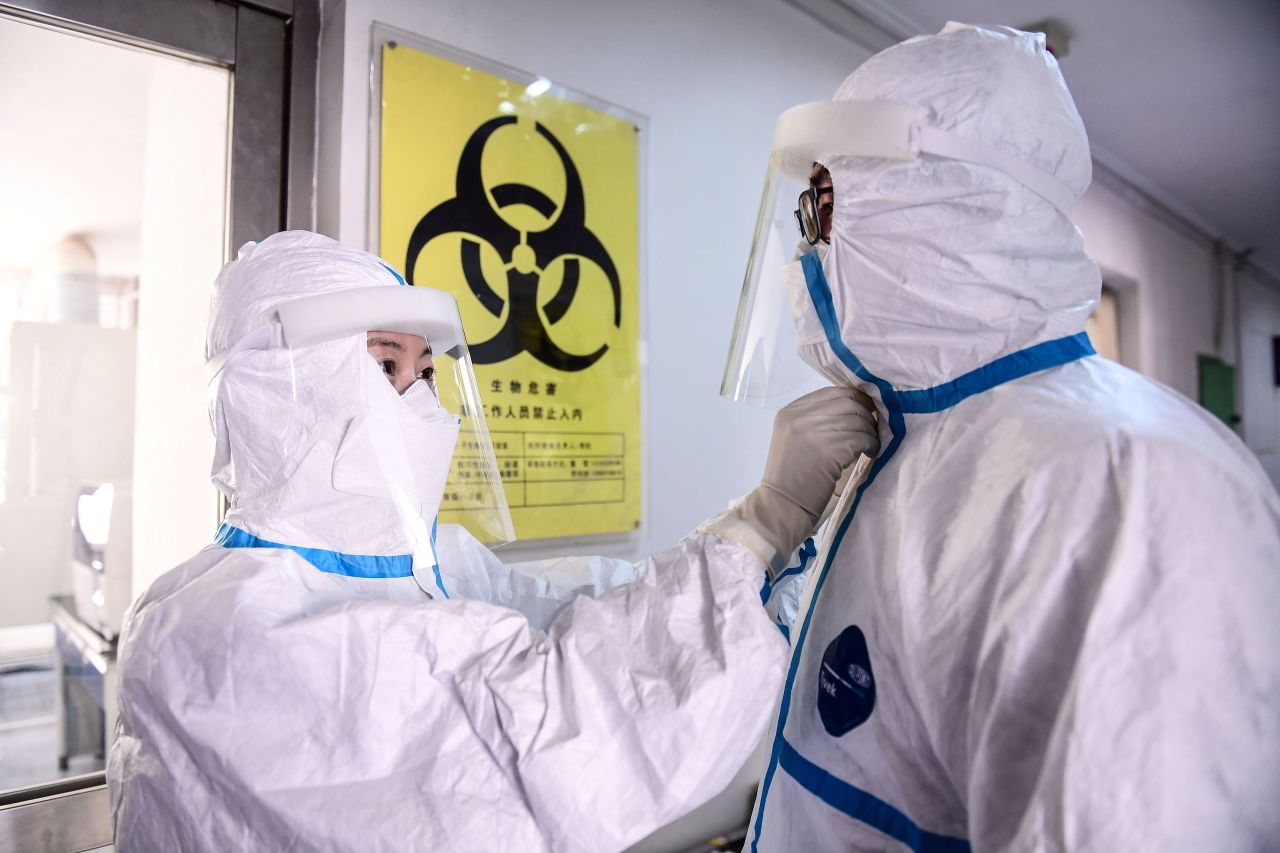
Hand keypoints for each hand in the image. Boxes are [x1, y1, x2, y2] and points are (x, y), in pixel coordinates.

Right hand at [761, 386, 878, 521]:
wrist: (781, 505)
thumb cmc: (790, 476)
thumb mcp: (794, 438)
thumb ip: (816, 420)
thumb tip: (855, 408)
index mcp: (791, 411)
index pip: (832, 392)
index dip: (854, 399)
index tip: (865, 410)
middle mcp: (801, 417)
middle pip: (847, 402)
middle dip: (866, 414)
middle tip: (871, 429)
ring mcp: (814, 431)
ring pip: (858, 420)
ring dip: (870, 432)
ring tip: (870, 444)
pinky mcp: (830, 450)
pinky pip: (862, 438)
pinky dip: (871, 445)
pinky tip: (870, 453)